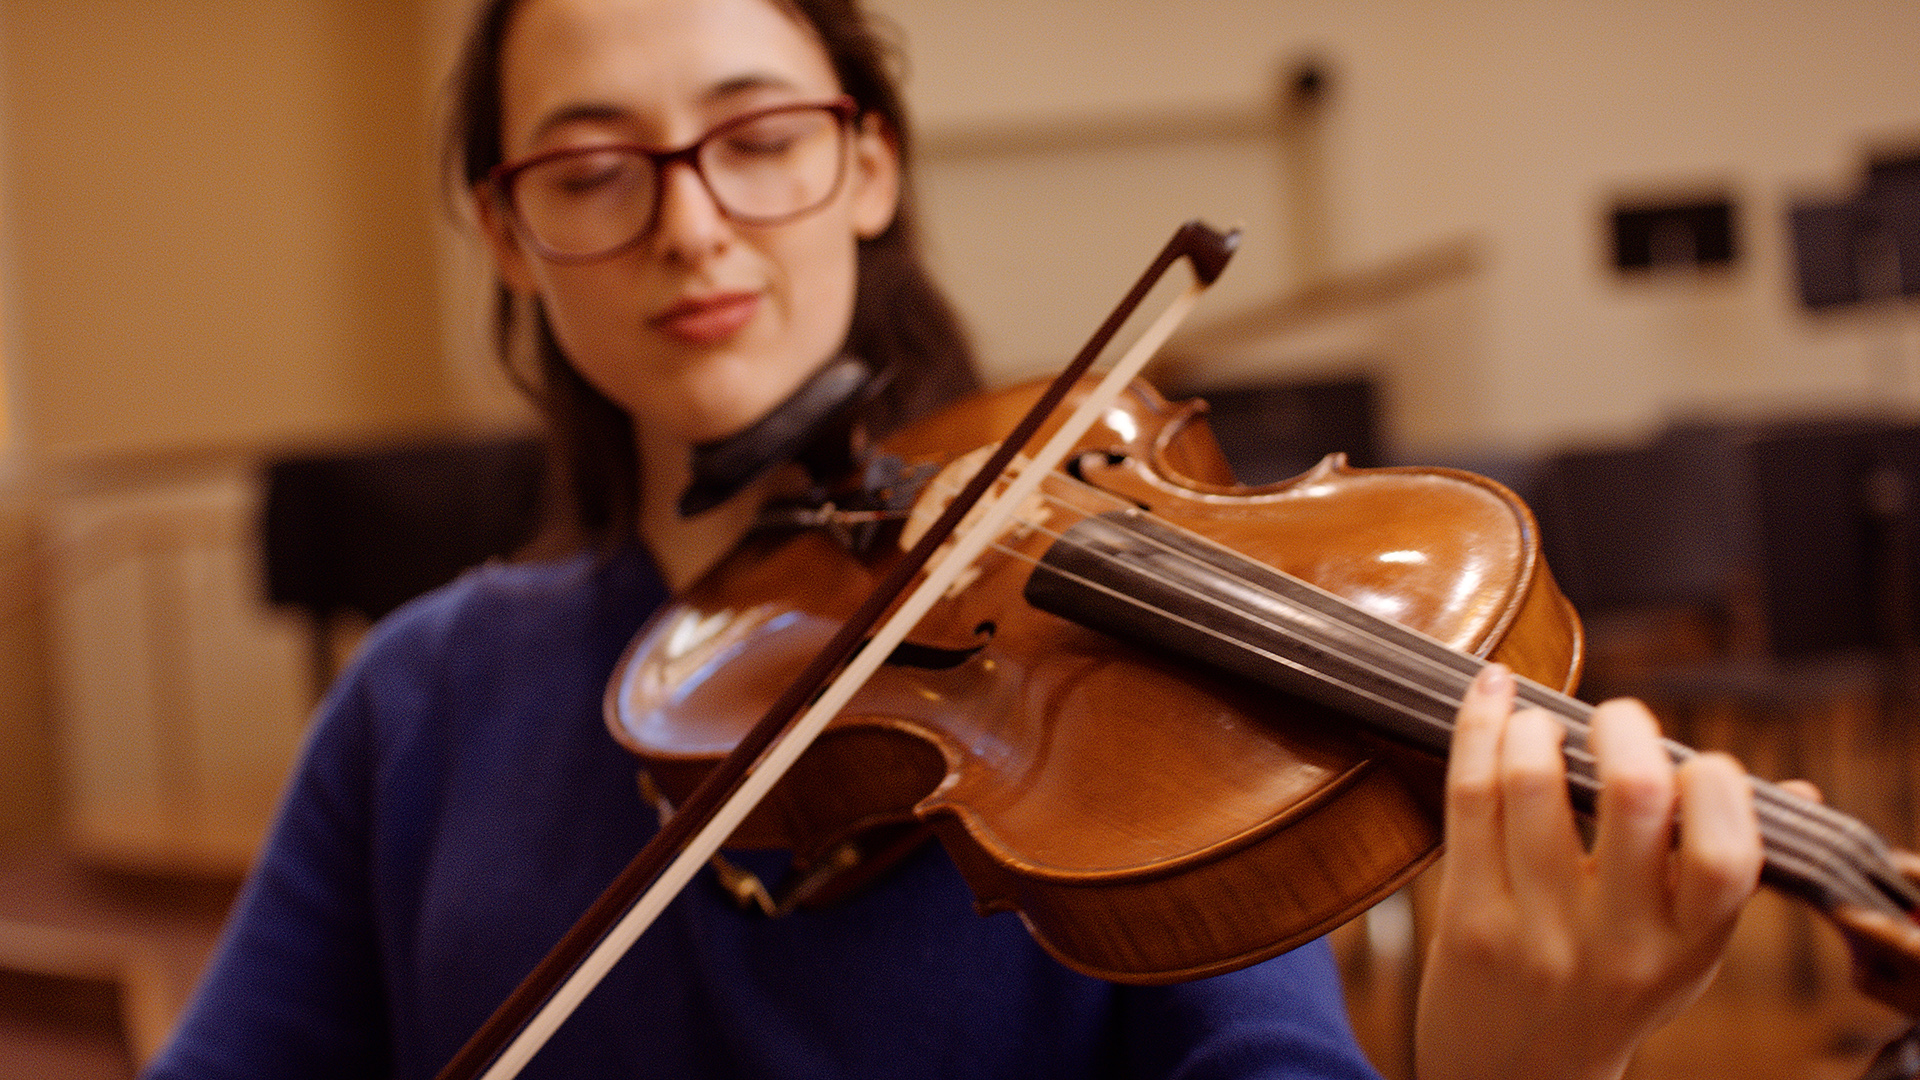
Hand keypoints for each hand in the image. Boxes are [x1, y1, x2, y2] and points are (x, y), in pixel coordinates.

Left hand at [1413, 664, 1763, 1079]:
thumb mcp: (1686, 954)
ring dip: (1537, 726)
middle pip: (1634, 797)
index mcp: (1689, 945)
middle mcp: (1619, 942)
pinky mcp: (1467, 920)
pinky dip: (1478, 731)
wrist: (1513, 1073)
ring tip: (1539, 719)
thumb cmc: (1611, 987)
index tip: (1695, 760)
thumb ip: (1726, 876)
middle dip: (1626, 727)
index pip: (1729, 853)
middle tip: (1615, 717)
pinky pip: (1470, 802)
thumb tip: (1794, 785)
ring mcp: (1538, 932)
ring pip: (1535, 786)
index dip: (1717, 783)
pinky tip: (1490, 696)